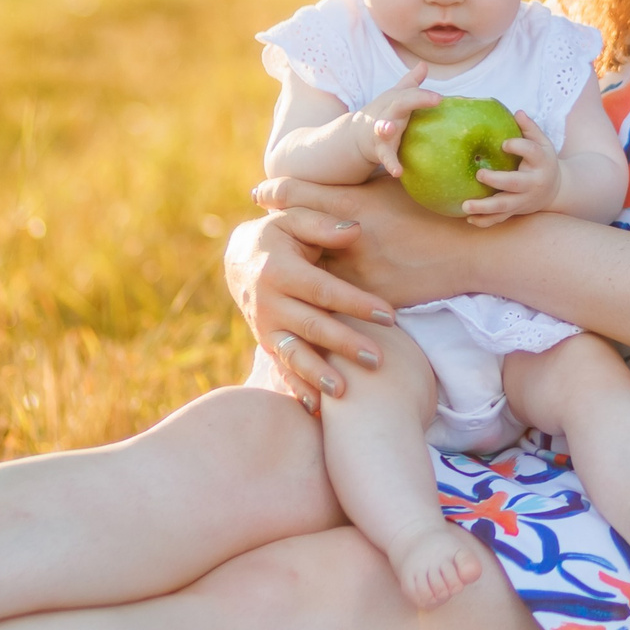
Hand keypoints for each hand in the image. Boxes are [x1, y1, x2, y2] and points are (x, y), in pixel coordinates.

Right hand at [222, 209, 395, 408]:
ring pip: (293, 355)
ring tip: (344, 393)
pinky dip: (297, 389)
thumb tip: (355, 231)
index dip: (357, 304)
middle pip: (312, 327)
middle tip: (377, 360)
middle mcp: (268, 303)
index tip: (390, 316)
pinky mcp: (267, 344)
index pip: (324, 290)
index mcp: (279, 270)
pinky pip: (282, 370)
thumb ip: (322, 224)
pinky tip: (317, 410)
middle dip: (345, 345)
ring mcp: (265, 327)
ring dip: (318, 375)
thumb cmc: (278, 236)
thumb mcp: (293, 219)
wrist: (239, 260)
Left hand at [250, 176, 476, 305]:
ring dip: (294, 269)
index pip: (297, 194)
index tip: (260, 192)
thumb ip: (361, 186)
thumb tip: (339, 175)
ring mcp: (358, 273)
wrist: (472, 251)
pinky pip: (336, 301)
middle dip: (275, 233)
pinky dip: (322, 297)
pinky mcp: (370, 300)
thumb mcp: (395, 188)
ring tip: (278, 265)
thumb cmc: (435, 210)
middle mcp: (347, 240)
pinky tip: (312, 294)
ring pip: (310, 273)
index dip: (274, 191)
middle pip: (293, 235)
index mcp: (352, 206)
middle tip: (255, 231)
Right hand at [353, 63, 438, 177]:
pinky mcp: (379, 149)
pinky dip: (391, 163)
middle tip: (436, 98)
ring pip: (383, 129)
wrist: (357, 134)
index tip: (440, 97)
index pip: (411, 94)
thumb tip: (424, 64)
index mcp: (396, 101)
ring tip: (388, 130)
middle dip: (415, 99)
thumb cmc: (384, 113)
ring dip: (385, 128)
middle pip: (400, 104)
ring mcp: (381, 132)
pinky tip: (398, 172)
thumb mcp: (396, 96)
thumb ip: (411, 82)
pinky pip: (385, 157)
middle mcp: (389, 113)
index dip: (424, 95)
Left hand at [461, 110, 559, 225]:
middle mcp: (533, 182)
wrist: (556, 190)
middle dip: (497, 180)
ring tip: (465, 206)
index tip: (503, 144)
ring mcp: (524, 200)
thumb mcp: (542, 143)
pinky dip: (485, 221)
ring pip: (505, 206)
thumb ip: (530, 128)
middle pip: (515, 183)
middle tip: (480, 174)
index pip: (531, 153)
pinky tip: (469, 219)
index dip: (518, 147)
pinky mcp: (517, 211)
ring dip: (484, 207)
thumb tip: (517, 112)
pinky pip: (500, 219)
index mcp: (541, 162)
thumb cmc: (543, 160)